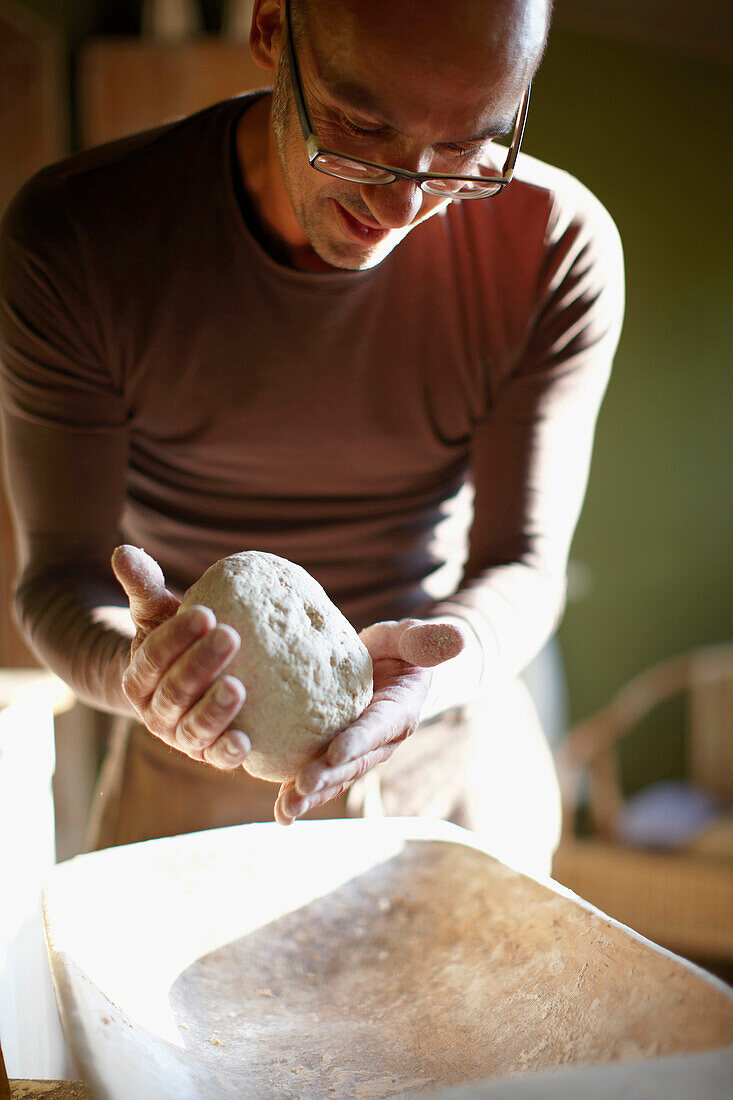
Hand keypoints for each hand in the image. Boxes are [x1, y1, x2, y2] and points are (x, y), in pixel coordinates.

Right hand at [111, 545, 250, 769]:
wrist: (180, 682)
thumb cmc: (174, 637)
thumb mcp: (157, 612)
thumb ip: (144, 586)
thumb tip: (123, 551)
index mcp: (138, 676)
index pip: (153, 656)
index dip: (176, 637)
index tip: (205, 613)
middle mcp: (154, 711)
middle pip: (175, 690)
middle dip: (201, 664)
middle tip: (230, 637)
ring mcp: (180, 736)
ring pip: (192, 727)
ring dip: (214, 710)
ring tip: (237, 688)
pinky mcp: (207, 752)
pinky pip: (215, 756)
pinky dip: (228, 752)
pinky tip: (247, 741)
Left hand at [274, 618, 465, 824]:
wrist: (391, 666)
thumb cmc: (402, 648)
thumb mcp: (412, 638)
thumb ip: (427, 640)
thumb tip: (460, 639)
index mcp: (399, 712)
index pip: (378, 727)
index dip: (359, 740)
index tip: (335, 753)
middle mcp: (380, 739)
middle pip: (354, 762)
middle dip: (328, 777)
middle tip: (300, 788)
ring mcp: (359, 751)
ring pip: (336, 777)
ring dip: (311, 796)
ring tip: (285, 812)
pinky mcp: (337, 754)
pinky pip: (322, 776)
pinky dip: (301, 794)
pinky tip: (281, 814)